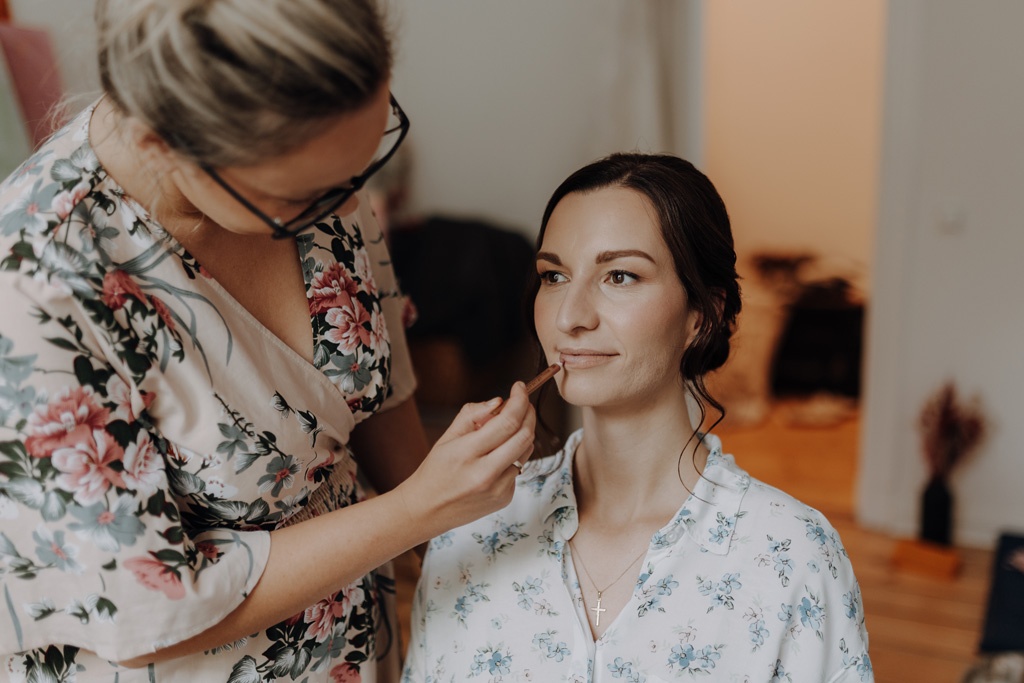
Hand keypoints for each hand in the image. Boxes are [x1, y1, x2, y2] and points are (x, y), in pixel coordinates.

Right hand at [397, 382, 535, 536]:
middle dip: (528, 413)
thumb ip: (473, 415)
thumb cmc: (435, 470)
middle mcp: (485, 473)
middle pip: (524, 435)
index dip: (519, 400)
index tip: (520, 387)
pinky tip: (496, 457)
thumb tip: (499, 402)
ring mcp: (498, 489)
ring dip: (523, 433)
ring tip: (505, 429)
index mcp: (467, 453)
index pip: (507, 421)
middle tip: (522, 402)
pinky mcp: (505, 498)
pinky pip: (518, 468)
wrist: (427, 510)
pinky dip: (513, 455)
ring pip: (526, 451)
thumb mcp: (447, 437)